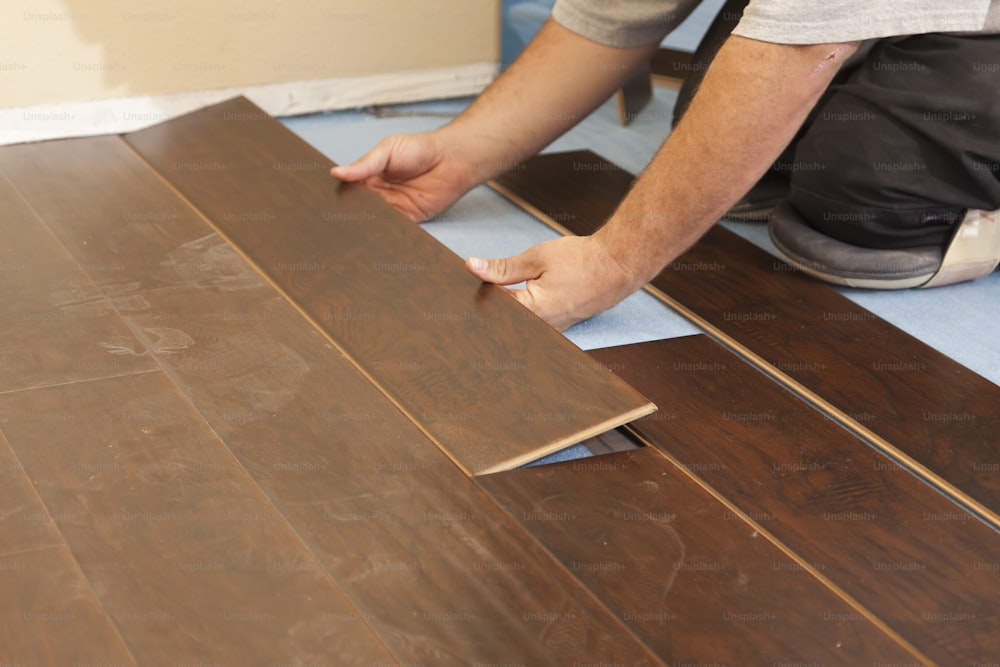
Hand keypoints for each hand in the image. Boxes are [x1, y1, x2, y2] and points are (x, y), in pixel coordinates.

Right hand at [330, 132, 472, 221]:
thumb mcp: (387, 149)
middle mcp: (379, 194)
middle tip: (335, 220)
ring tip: (352, 228)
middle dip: (349, 214)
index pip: (349, 189)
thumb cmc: (421, 148)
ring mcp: (393, 208)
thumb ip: (364, 164)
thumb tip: (337, 172)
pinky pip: (393, 228)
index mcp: (370, 176)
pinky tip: (374, 231)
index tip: (324, 201)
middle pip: (359, 208)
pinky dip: (384, 230)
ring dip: (364, 224)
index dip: (340, 195)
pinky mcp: (409, 219)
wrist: (452, 159)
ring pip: (373, 220)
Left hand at [465, 235, 638, 330]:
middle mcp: (541, 329)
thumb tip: (473, 267)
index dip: (477, 292)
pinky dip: (523, 311)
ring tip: (504, 289)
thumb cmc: (582, 261)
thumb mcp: (536, 258)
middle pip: (503, 321)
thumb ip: (502, 268)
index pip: (490, 308)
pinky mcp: (559, 327)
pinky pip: (533, 323)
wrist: (617, 265)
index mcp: (532, 313)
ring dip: (508, 308)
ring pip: (518, 324)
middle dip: (490, 304)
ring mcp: (552, 331)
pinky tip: (521, 296)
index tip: (469, 281)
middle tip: (481, 286)